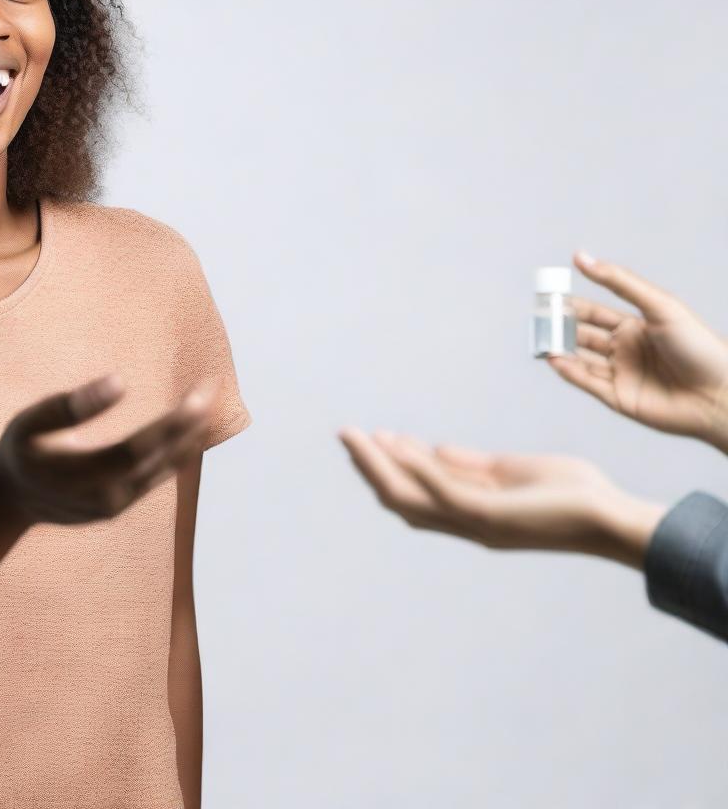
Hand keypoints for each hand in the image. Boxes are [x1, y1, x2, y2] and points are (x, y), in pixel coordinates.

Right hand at [0, 374, 216, 527]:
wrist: (11, 500)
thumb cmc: (22, 450)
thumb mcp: (29, 423)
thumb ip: (69, 405)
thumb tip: (120, 381)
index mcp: (80, 474)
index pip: (138, 449)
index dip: (172, 424)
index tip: (198, 395)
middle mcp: (105, 495)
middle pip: (160, 458)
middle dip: (191, 423)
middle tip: (214, 386)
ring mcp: (116, 504)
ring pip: (166, 468)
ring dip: (193, 434)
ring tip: (213, 398)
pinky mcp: (123, 504)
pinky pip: (160, 474)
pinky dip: (182, 448)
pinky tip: (198, 423)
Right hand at [338, 429, 666, 568]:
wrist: (612, 518)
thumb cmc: (572, 495)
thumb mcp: (514, 472)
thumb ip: (473, 464)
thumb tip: (435, 448)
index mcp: (471, 512)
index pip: (416, 490)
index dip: (387, 466)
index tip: (370, 438)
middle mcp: (464, 522)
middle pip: (400, 497)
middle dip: (369, 466)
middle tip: (345, 435)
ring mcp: (475, 522)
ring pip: (409, 496)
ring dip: (378, 465)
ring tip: (354, 437)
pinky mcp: (490, 516)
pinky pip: (441, 490)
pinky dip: (415, 466)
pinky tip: (396, 445)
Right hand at [549, 251, 727, 453]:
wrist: (719, 394)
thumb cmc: (698, 346)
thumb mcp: (658, 305)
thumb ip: (618, 281)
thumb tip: (581, 257)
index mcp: (634, 326)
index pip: (592, 313)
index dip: (570, 305)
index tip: (548, 296)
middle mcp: (624, 350)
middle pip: (581, 336)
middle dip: (560, 328)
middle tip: (539, 319)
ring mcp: (620, 375)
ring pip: (579, 359)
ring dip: (560, 349)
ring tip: (541, 339)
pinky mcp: (618, 398)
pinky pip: (587, 382)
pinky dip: (568, 371)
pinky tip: (554, 358)